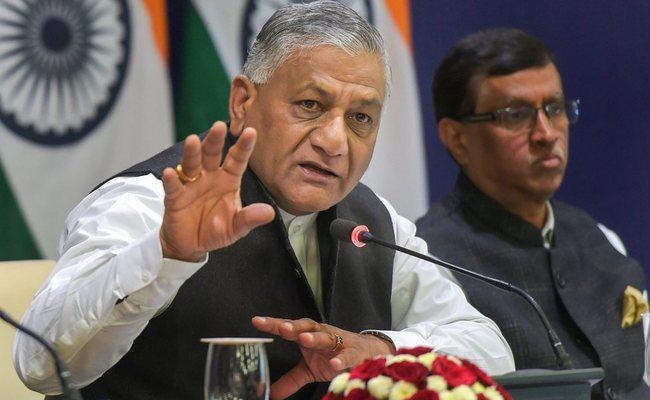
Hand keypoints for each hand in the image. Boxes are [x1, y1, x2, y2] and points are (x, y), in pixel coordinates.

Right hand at [159, 121, 274, 260]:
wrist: (192, 246)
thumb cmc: (216, 230)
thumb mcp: (236, 227)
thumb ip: (250, 218)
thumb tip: (270, 213)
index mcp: (228, 180)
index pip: (237, 160)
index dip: (244, 147)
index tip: (251, 132)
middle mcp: (210, 177)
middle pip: (212, 154)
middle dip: (215, 140)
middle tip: (219, 126)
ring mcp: (191, 185)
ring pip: (192, 164)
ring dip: (192, 153)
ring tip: (193, 140)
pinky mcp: (175, 197)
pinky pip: (173, 186)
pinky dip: (171, 180)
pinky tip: (170, 173)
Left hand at [252, 316, 394, 399]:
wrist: (367, 352)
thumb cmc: (334, 356)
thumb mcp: (310, 369)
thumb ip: (291, 379)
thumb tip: (270, 393)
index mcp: (308, 335)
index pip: (288, 328)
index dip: (273, 324)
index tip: (256, 321)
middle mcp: (322, 334)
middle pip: (305, 327)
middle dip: (294, 327)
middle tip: (282, 328)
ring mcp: (338, 342)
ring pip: (325, 337)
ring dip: (315, 337)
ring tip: (304, 339)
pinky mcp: (354, 353)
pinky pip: (347, 356)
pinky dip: (341, 360)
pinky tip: (335, 364)